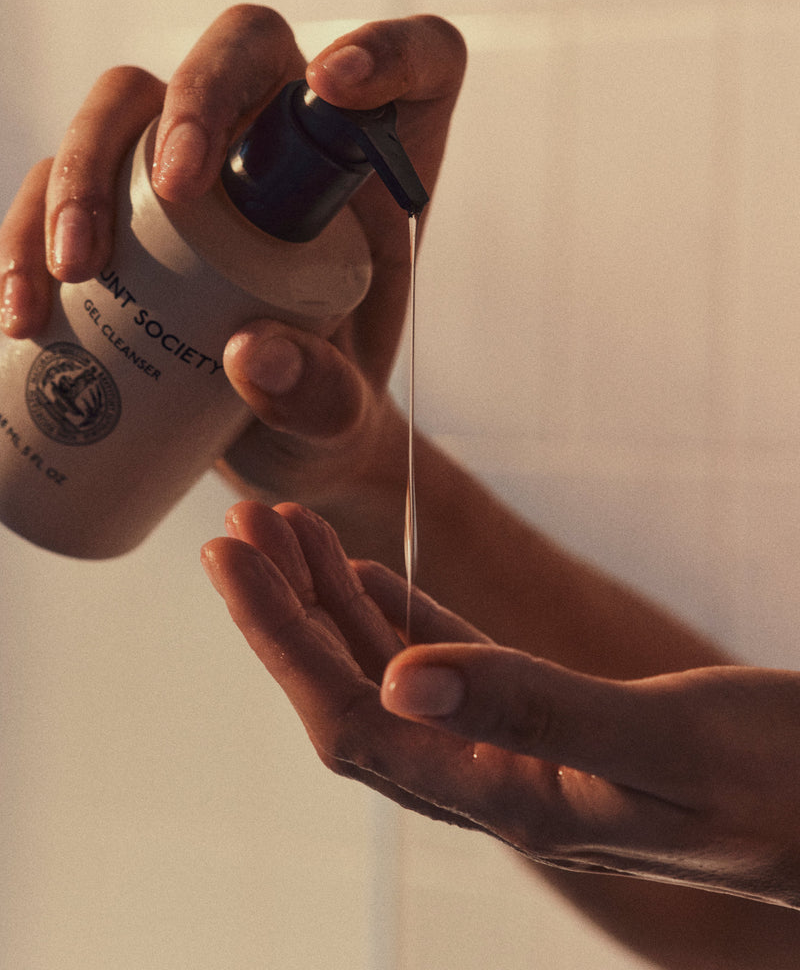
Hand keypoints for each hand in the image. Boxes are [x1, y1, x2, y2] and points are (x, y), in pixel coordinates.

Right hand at [0, 5, 465, 505]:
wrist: (279, 456)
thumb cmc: (328, 418)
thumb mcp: (342, 422)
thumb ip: (325, 400)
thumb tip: (253, 355)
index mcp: (376, 179)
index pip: (420, 66)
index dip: (391, 49)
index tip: (337, 89)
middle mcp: (286, 151)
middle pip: (244, 52)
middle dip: (198, 98)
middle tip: (173, 189)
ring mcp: (201, 176)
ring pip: (129, 105)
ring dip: (85, 170)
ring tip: (74, 270)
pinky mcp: (128, 215)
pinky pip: (62, 185)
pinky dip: (28, 232)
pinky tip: (26, 310)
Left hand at [203, 500, 799, 909]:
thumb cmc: (781, 781)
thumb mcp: (663, 740)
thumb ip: (533, 708)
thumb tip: (396, 681)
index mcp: (508, 795)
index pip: (353, 721)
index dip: (283, 642)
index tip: (235, 563)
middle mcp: (494, 777)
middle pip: (352, 694)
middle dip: (285, 614)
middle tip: (237, 530)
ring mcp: (515, 747)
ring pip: (389, 675)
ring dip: (330, 605)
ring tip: (284, 535)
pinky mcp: (547, 717)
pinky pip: (446, 665)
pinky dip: (396, 615)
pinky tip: (361, 577)